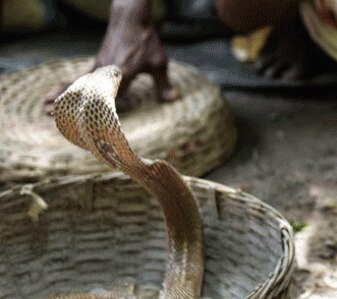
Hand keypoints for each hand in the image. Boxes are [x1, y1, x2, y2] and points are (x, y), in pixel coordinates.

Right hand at [45, 0, 178, 112]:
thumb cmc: (146, 41)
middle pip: (86, 91)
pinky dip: (68, 88)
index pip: (110, 96)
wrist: (130, 19)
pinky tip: (57, 95)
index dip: (101, 112)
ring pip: (78, 85)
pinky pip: (80, 79)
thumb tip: (173, 99)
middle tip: (52, 114)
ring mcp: (99, 67)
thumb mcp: (159, 62)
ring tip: (46, 108)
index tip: (91, 125)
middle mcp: (106, 70)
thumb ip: (164, 84)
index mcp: (122, 72)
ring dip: (62, 97)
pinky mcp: (97, 64)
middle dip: (71, 105)